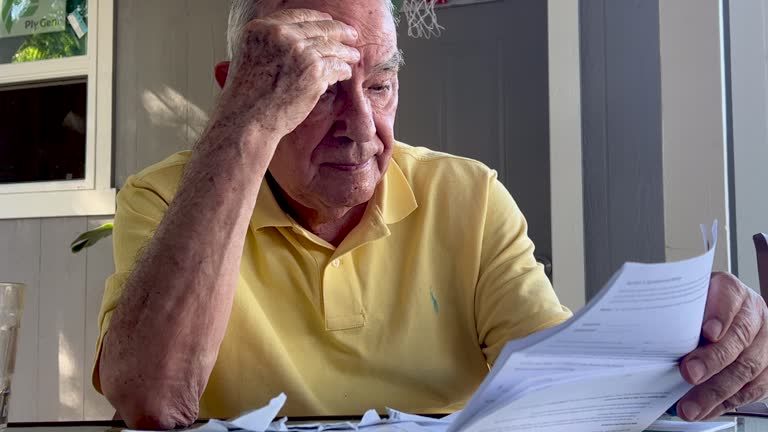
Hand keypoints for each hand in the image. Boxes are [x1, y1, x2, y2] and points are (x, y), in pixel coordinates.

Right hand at [215, 9, 359, 139]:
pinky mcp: (314, 72)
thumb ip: (269, 44)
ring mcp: (299, 52)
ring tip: (354, 55)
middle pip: (319, 28)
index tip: (328, 21)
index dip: (317, 18)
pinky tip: (346, 72)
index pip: (297, 15)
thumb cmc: (246, 98)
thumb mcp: (249, 56)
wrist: (247, 121)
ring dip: (346, 52)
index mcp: (261, 29)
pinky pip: (336, 66)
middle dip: (339, 31)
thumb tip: (294, 38)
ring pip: (331, 47)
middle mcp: (280, 35)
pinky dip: (343, 70)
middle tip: (351, 35)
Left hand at [678, 272, 767, 420]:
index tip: (706, 332)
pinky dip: (725, 403)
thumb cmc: (698, 308)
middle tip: (689, 373)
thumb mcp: (686, 299)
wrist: (720, 315)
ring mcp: (763, 342)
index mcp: (731, 291)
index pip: (729, 297)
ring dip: (716, 391)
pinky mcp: (766, 368)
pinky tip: (705, 410)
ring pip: (746, 368)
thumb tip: (651, 333)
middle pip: (739, 337)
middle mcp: (752, 314)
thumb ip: (676, 311)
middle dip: (713, 360)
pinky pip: (750, 389)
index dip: (719, 315)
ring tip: (690, 406)